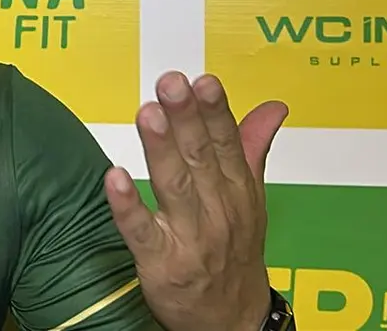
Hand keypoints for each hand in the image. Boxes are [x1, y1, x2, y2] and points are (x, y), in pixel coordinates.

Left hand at [103, 71, 287, 330]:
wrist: (232, 322)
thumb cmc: (234, 253)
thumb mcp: (251, 201)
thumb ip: (252, 148)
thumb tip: (272, 106)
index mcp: (237, 191)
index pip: (227, 144)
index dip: (215, 111)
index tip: (203, 80)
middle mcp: (218, 211)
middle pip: (201, 158)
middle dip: (186, 119)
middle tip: (171, 83)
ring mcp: (190, 237)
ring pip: (175, 187)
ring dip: (161, 149)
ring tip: (148, 113)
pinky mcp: (161, 262)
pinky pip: (142, 231)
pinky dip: (128, 206)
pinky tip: (113, 178)